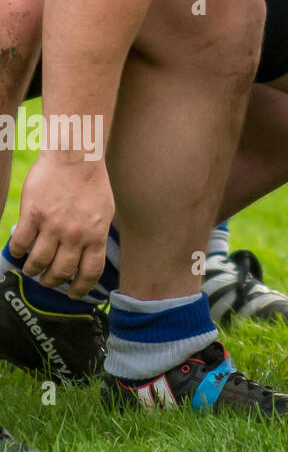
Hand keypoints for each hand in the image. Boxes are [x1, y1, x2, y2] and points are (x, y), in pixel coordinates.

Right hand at [10, 153, 113, 298]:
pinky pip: (20, 244)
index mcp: (96, 233)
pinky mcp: (32, 215)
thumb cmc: (92, 182)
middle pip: (60, 272)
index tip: (73, 294)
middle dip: (52, 281)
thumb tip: (89, 258)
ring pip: (37, 263)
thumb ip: (96, 235)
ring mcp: (53, 225)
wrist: (76, 156)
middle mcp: (75, 233)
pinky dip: (17, 252)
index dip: (80, 288)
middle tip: (47, 280)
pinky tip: (20, 250)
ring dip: (32, 270)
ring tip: (32, 268)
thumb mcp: (105, 211)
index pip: (90, 272)